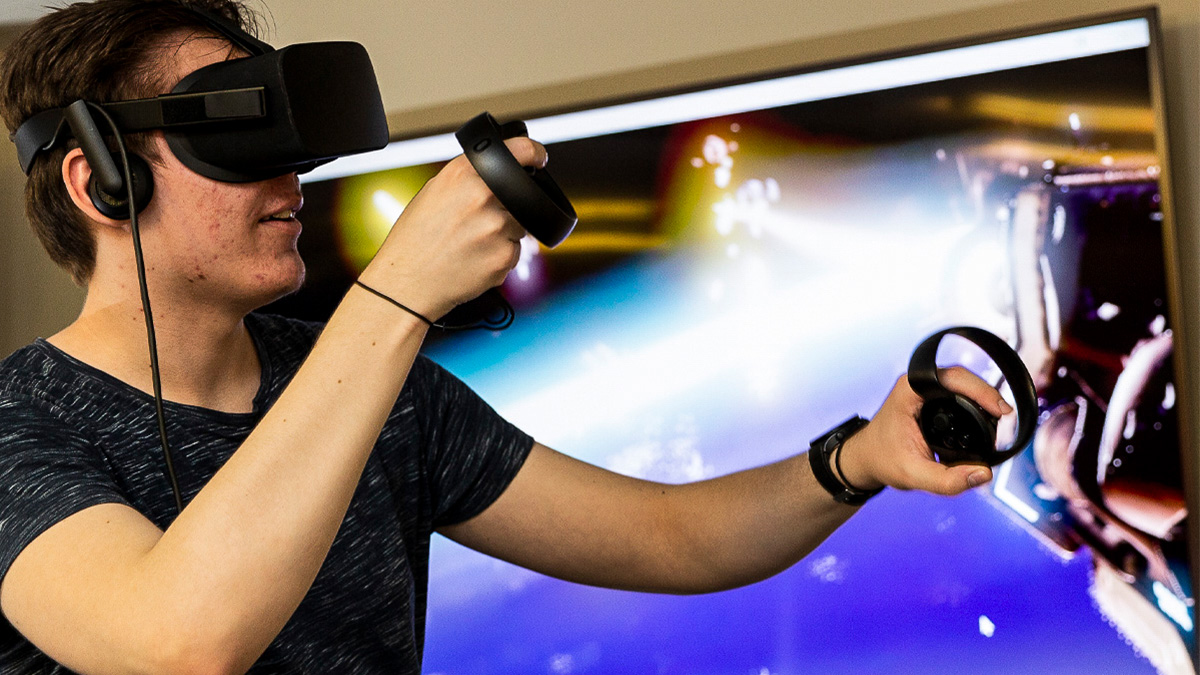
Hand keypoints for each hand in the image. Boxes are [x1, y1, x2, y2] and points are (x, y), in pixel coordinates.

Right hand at [358, 137, 547, 319]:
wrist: (406, 283)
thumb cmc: (415, 239)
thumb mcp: (434, 192)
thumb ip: (469, 178)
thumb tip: (501, 172)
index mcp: (464, 174)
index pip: (519, 150)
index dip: (534, 153)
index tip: (539, 157)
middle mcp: (482, 196)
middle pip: (521, 197)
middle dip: (506, 208)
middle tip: (477, 223)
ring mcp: (496, 227)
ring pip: (519, 227)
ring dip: (503, 234)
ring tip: (470, 244)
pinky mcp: (504, 256)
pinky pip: (513, 252)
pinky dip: (499, 256)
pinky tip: (473, 259)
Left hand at [837, 367, 1013, 495]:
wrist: (866, 458)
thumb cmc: (882, 461)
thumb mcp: (913, 475)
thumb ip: (947, 480)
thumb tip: (984, 475)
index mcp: (908, 391)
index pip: (952, 378)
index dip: (980, 390)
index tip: (1000, 411)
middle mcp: (915, 383)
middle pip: (961, 378)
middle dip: (986, 394)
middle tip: (1005, 416)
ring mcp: (922, 389)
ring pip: (961, 384)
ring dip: (981, 398)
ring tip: (998, 418)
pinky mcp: (928, 398)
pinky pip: (957, 393)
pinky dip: (973, 403)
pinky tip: (985, 419)